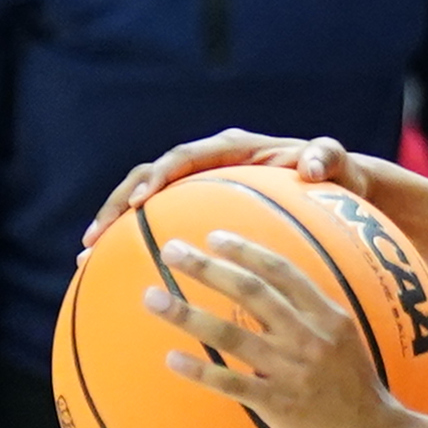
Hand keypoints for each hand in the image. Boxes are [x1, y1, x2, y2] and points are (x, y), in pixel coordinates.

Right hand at [82, 130, 366, 247]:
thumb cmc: (340, 175)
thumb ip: (327, 156)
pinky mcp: (200, 214)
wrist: (341, 188)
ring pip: (144, 206)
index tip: (139, 204)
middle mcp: (207, 165)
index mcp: (231, 148)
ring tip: (86, 260)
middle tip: (93, 239)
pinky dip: (138, 248)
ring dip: (114, 229)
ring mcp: (200, 190)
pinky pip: (161, 228)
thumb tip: (311, 164)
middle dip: (116, 207)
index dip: (157, 178)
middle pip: (147, 180)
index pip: (182, 158)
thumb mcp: (338, 162)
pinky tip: (117, 279)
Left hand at [147, 233, 422, 427]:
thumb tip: (276, 297)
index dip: (245, 251)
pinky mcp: (281, 405)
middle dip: (206, 266)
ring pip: (231, 333)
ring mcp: (294, 372)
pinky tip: (171, 360)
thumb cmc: (361, 395)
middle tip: (170, 250)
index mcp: (330, 318)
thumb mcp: (349, 343)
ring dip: (186, 314)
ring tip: (151, 297)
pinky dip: (200, 371)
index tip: (213, 237)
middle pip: (250, 291)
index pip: (283, 272)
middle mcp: (311, 339)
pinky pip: (232, 383)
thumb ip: (315, 319)